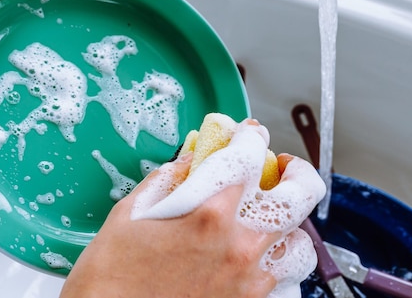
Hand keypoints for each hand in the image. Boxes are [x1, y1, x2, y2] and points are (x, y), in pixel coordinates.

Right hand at [59, 154, 280, 297]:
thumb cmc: (111, 275)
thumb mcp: (130, 214)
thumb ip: (166, 181)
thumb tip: (189, 160)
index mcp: (209, 216)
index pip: (248, 159)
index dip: (252, 136)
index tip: (249, 132)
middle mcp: (238, 247)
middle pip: (297, 199)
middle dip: (297, 173)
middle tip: (284, 167)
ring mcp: (247, 280)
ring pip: (300, 243)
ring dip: (291, 223)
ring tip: (275, 214)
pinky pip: (283, 278)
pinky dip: (279, 260)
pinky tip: (262, 253)